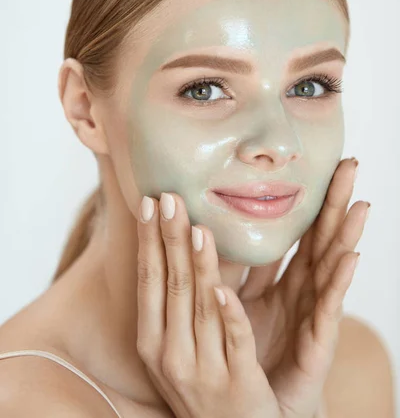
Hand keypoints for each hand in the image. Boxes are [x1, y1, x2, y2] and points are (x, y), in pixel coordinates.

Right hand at [136, 191, 282, 417]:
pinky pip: (234, 341)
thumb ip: (174, 302)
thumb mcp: (175, 345)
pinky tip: (224, 289)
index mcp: (152, 341)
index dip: (148, 240)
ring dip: (199, 265)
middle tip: (170, 197)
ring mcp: (204, 369)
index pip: (148, 280)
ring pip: (200, 306)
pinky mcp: (238, 382)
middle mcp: (171, 354)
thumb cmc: (200, 380)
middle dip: (170, 238)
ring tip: (199, 226)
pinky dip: (229, 314)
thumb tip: (176, 244)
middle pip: (171, 285)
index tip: (148, 202)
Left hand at [238, 157, 368, 415]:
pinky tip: (349, 257)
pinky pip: (328, 307)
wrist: (256, 405)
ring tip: (360, 204)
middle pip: (321, 237)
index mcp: (283, 278)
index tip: (322, 162)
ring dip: (345, 233)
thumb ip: (231, 266)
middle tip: (351, 164)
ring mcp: (314, 312)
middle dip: (335, 202)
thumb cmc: (249, 350)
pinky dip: (339, 281)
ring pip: (332, 265)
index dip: (311, 198)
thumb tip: (207, 224)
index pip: (300, 229)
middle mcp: (303, 290)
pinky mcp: (318, 339)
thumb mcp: (235, 299)